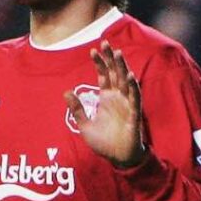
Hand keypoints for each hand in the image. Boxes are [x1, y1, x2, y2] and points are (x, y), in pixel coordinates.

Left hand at [64, 41, 146, 166]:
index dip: (99, 63)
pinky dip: (132, 86)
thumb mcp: (84, 125)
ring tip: (118, 52)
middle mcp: (117, 98)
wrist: (118, 158)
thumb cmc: (103, 142)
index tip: (92, 49)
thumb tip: (66, 92)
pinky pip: (134, 98)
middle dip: (110, 58)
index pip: (103, 75)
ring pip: (125, 81)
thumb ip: (76, 109)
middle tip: (105, 42)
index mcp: (106, 99)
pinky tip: (129, 75)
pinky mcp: (134, 114)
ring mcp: (126, 104)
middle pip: (114, 73)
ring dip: (122, 67)